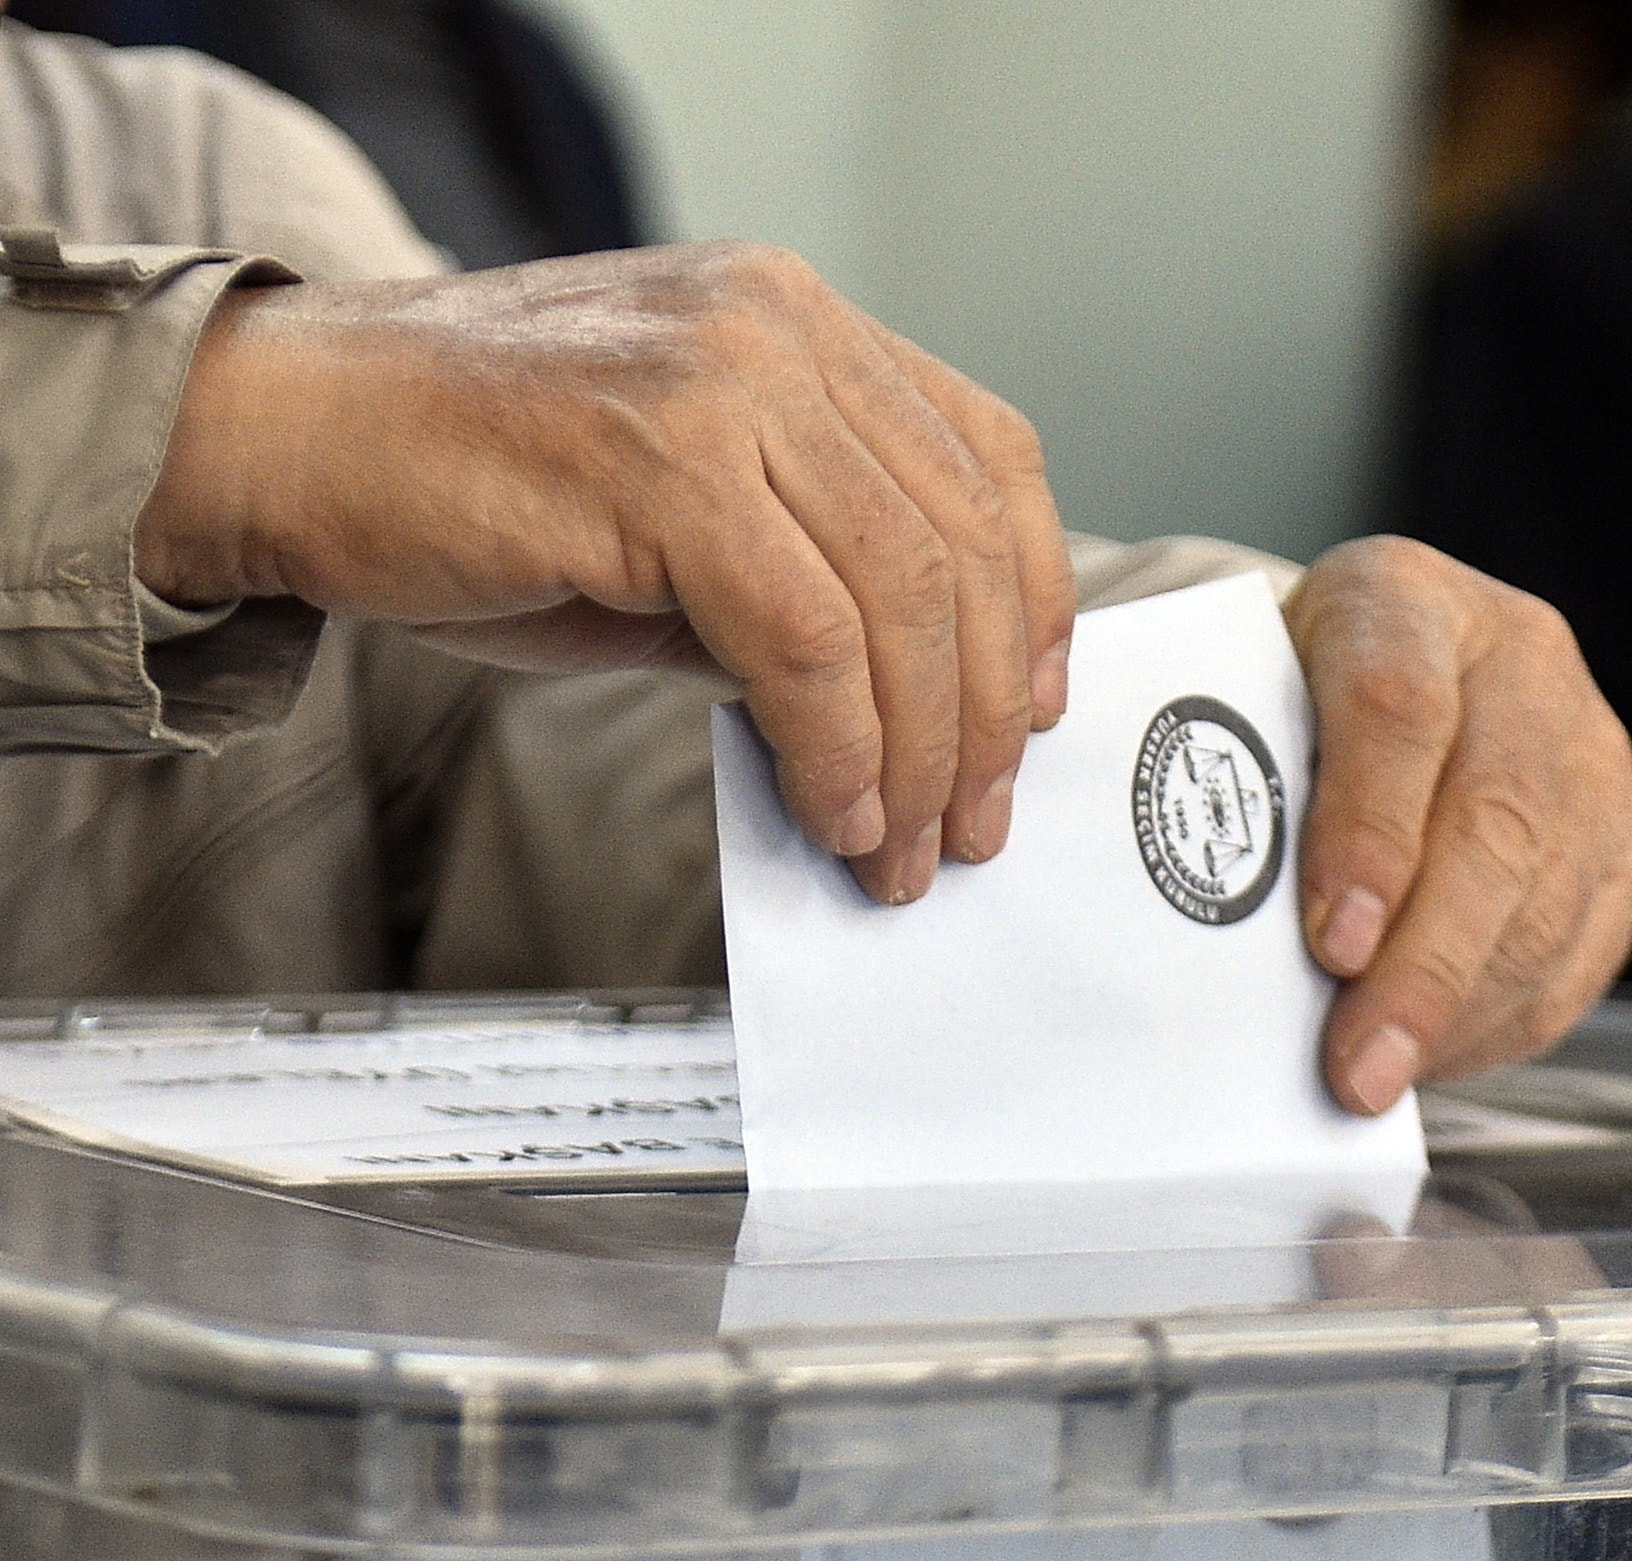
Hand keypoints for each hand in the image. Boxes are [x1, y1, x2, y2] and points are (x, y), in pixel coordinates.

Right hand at [134, 243, 1075, 903]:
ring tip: (902, 852)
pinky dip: (837, 746)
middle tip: (969, 828)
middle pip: (961, 543)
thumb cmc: (474, 488)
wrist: (286, 437)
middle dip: (982, 716)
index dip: (1035, 600)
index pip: (987, 460)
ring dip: (918, 754)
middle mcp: (778, 330)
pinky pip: (804, 637)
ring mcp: (720, 381)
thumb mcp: (679, 522)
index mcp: (800, 327)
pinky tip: (835, 815)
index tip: (1031, 717)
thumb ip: (796, 582)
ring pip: (900, 595)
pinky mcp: (658, 460)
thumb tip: (901, 714)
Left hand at [1286, 537, 1631, 1114]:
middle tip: (1356, 1063)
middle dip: (1420, 965)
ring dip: (1458, 1010)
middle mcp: (1520, 662)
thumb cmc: (1291, 703)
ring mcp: (1590, 749)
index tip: (1329, 942)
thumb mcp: (1242, 706)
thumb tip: (1215, 942)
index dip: (1368, 832)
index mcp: (1402, 603)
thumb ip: (1236, 787)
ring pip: (1547, 900)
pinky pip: (1580, 950)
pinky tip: (1432, 1054)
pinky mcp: (1627, 836)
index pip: (1397, 710)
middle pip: (1493, 821)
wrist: (1385, 673)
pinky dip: (1501, 1020)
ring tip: (1377, 1078)